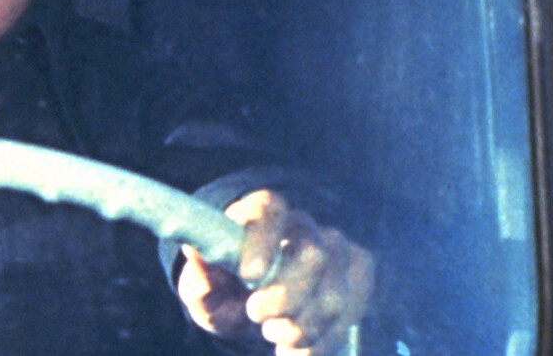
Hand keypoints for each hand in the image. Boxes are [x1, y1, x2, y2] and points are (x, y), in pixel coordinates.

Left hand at [176, 190, 373, 355]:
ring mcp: (336, 249)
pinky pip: (350, 315)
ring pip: (335, 292)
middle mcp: (302, 225)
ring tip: (274, 334)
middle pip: (314, 253)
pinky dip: (323, 341)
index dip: (263, 240)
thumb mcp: (205, 288)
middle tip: (257, 316)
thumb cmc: (226, 289)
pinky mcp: (357, 276)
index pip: (269, 209)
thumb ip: (200, 278)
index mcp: (259, 214)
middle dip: (288, 296)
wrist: (254, 304)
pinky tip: (299, 347)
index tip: (248, 275)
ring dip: (304, 326)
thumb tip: (195, 255)